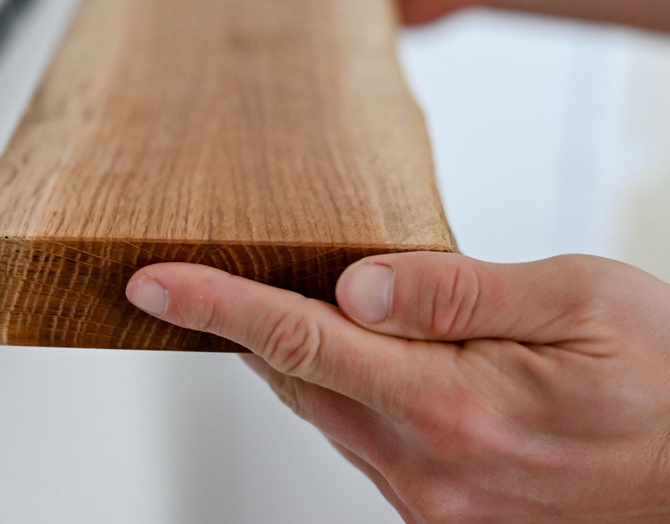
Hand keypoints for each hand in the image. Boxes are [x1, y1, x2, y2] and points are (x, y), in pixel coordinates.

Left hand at [126, 252, 669, 522]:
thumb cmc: (666, 381)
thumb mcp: (582, 302)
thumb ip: (458, 291)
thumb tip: (354, 285)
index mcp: (452, 405)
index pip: (297, 343)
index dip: (214, 306)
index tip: (149, 281)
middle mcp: (426, 467)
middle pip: (293, 378)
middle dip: (241, 321)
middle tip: (202, 268)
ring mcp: (428, 500)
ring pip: (322, 410)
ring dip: (293, 353)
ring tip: (286, 293)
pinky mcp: (437, 511)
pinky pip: (359, 438)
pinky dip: (340, 388)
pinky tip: (360, 352)